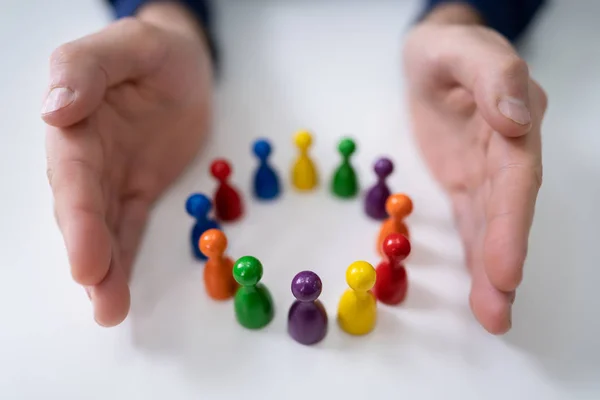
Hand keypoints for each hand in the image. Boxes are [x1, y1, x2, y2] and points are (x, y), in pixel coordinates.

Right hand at [43, 3, 212, 326]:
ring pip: (103, 226)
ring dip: (104, 269)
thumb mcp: (130, 44)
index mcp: (78, 121)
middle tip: (100, 296)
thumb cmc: (157, 52)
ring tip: (109, 309)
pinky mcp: (137, 189)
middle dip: (89, 254)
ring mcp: (112, 176)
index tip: (85, 261)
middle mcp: (88, 155)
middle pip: (83, 209)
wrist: (186, 69)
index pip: (73, 174)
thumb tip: (56, 108)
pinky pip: (129, 226)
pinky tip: (118, 290)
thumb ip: (89, 69)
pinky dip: (124, 258)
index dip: (78, 218)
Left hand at [404, 4, 546, 333]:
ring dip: (493, 271)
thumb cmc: (444, 49)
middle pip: (509, 210)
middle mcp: (507, 150)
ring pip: (493, 224)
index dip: (511, 225)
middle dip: (505, 260)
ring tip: (494, 316)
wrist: (431, 58)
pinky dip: (476, 255)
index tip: (505, 268)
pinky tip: (481, 290)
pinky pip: (473, 221)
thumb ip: (491, 75)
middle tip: (498, 310)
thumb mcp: (458, 48)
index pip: (516, 176)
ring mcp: (487, 169)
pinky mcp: (467, 181)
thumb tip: (515, 119)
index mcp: (511, 117)